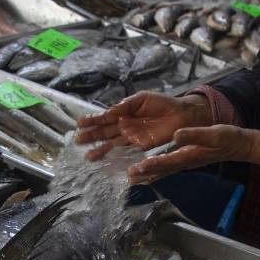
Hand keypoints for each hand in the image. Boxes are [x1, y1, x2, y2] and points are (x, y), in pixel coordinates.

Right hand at [76, 92, 212, 161]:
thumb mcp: (141, 99)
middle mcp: (125, 126)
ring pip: (113, 144)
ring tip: (89, 157)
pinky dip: (116, 157)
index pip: (105, 117)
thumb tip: (109, 111)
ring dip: (101, 150)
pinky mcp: (141, 147)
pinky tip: (107, 161)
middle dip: (92, 137)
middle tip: (78, 141)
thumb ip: (125, 105)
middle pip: (105, 132)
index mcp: (124, 112)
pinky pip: (126, 152)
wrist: (182, 114)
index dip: (93, 120)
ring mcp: (132, 137)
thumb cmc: (162, 103)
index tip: (80, 123)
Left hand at [126, 125, 257, 182]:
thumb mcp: (213, 134)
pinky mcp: (183, 161)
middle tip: (127, 177)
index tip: (139, 166)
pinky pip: (166, 169)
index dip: (154, 164)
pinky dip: (154, 172)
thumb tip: (177, 135)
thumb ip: (195, 135)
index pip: (168, 162)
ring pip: (161, 172)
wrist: (236, 145)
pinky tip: (144, 175)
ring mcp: (183, 164)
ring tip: (130, 179)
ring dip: (146, 176)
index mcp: (189, 156)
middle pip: (161, 171)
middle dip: (144, 174)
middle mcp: (184, 163)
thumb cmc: (226, 139)